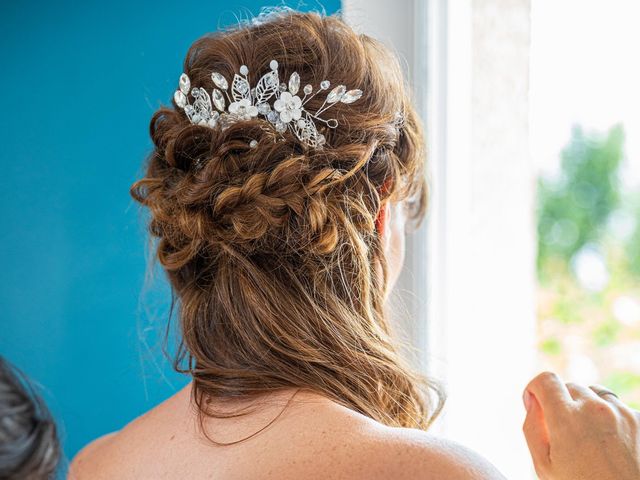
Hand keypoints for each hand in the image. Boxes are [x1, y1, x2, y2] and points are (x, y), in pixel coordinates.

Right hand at [522, 371, 639, 479]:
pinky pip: (616, 406)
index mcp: (567, 419)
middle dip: (561, 402)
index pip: (546, 380)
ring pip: (594, 393)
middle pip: (569, 386)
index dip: (535, 388)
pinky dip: (608, 416)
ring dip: (586, 406)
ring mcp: (621, 413)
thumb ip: (531, 427)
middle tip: (563, 431)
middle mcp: (595, 409)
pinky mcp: (638, 419)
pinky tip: (608, 441)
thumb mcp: (544, 466)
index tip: (535, 402)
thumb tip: (532, 401)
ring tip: (588, 436)